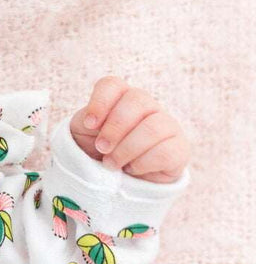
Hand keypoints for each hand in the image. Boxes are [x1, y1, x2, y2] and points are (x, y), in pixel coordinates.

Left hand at [70, 76, 189, 183]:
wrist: (121, 179)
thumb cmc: (101, 149)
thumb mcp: (85, 134)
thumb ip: (87, 123)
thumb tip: (95, 126)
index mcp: (121, 97)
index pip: (112, 84)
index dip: (100, 102)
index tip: (89, 125)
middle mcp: (147, 106)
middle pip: (136, 100)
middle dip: (114, 128)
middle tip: (102, 148)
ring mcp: (167, 125)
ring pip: (152, 128)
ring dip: (126, 149)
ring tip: (111, 163)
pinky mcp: (179, 148)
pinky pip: (165, 152)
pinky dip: (142, 164)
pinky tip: (133, 168)